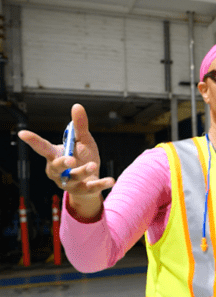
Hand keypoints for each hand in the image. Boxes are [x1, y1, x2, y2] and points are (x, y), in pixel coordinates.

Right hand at [18, 104, 114, 218]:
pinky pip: (91, 188)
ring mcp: (70, 182)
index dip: (33, 141)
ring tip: (93, 165)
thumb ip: (79, 127)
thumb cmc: (83, 158)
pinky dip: (101, 184)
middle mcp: (59, 171)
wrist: (92, 181)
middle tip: (70, 159)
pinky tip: (111, 180)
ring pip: (73, 178)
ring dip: (83, 171)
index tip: (23, 133)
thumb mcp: (82, 141)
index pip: (42, 147)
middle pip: (56, 167)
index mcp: (55, 156)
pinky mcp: (83, 190)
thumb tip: (77, 105)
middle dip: (62, 163)